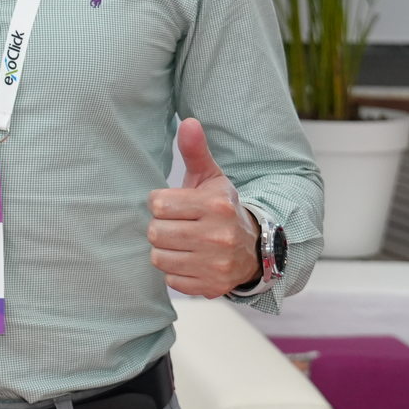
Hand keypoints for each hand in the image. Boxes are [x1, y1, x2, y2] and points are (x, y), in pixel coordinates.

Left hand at [148, 118, 260, 297]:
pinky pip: (170, 281)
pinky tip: (191, 261)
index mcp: (215, 205)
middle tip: (178, 225)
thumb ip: (195, 151)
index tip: (174, 205)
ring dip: (165, 250)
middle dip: (161, 227)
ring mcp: (215, 264)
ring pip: (159, 258)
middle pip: (155, 232)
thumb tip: (188, 122)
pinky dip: (176, 272)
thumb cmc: (221, 208)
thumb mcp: (211, 178)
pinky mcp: (211, 287)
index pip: (158, 204)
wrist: (254, 248)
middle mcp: (217, 236)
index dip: (161, 204)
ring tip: (182, 243)